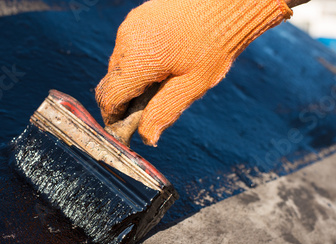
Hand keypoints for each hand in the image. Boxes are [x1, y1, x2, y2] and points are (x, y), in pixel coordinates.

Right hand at [96, 0, 291, 145]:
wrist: (226, 3)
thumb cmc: (214, 45)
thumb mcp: (191, 86)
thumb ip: (163, 112)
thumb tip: (146, 138)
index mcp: (137, 60)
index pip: (109, 97)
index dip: (113, 118)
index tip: (124, 129)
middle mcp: (126, 40)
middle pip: (113, 82)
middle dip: (125, 100)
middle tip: (148, 109)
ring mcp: (130, 26)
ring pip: (120, 65)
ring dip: (133, 79)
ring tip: (162, 81)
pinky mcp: (137, 18)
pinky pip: (128, 48)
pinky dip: (138, 62)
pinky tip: (163, 62)